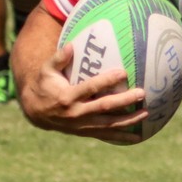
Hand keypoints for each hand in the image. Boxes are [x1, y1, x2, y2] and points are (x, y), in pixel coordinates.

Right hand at [19, 43, 146, 141]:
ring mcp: (82, 125)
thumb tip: (71, 45)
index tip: (123, 72)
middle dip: (124, 101)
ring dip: (128, 120)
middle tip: (141, 93)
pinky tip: (138, 136)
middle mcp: (76, 113)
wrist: (36, 112)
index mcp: (67, 96)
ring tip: (146, 114)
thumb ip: (58, 58)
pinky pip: (106, 135)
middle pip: (104, 107)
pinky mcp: (85, 132)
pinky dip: (122, 136)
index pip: (90, 87)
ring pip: (108, 124)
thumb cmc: (44, 85)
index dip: (107, 81)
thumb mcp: (46, 70)